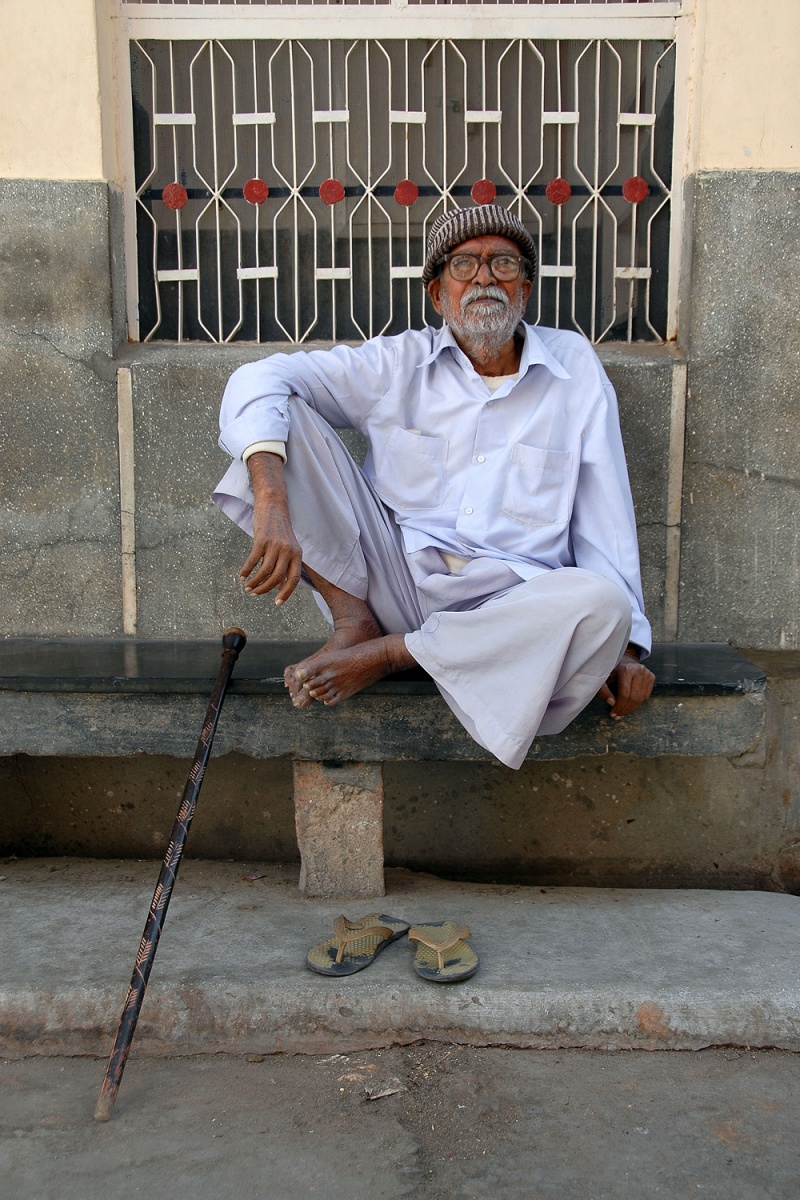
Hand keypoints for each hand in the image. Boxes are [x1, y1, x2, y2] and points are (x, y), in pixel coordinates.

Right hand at [240, 454, 301, 604]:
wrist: (273, 506)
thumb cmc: (279, 530)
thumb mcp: (288, 548)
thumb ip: (286, 566)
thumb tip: (279, 587)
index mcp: (297, 554)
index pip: (293, 579)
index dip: (286, 593)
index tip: (277, 603)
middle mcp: (288, 551)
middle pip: (276, 577)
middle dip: (264, 589)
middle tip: (254, 594)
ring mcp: (275, 545)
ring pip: (264, 571)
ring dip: (255, 582)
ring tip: (247, 587)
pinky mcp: (262, 539)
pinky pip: (253, 560)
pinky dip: (246, 570)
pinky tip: (242, 576)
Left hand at [597, 644, 654, 719]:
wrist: (624, 660)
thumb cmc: (612, 670)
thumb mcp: (603, 678)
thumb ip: (604, 691)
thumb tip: (611, 703)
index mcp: (626, 670)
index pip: (625, 694)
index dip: (619, 706)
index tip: (613, 713)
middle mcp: (639, 670)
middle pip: (634, 698)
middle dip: (625, 709)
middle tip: (618, 715)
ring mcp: (647, 673)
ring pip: (642, 698)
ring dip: (632, 708)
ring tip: (623, 712)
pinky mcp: (652, 677)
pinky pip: (646, 696)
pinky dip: (638, 703)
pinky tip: (630, 704)